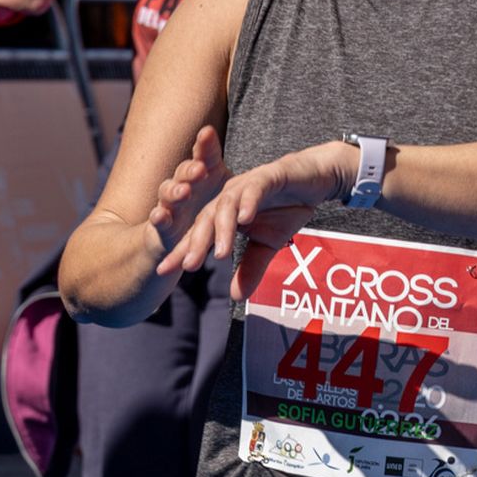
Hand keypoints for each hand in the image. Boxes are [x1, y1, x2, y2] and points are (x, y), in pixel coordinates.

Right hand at [144, 126, 232, 253]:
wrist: (182, 238)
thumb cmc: (210, 208)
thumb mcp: (228, 192)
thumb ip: (239, 181)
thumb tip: (275, 162)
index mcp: (201, 173)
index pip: (203, 156)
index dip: (205, 144)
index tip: (207, 132)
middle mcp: (183, 183)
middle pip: (184, 171)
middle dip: (190, 169)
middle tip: (200, 169)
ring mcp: (171, 203)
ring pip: (168, 192)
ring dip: (174, 191)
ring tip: (184, 192)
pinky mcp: (163, 225)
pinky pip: (158, 218)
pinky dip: (158, 217)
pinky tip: (160, 215)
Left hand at [158, 139, 348, 300]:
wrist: (313, 180)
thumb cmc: (287, 209)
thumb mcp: (268, 245)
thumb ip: (250, 268)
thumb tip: (236, 299)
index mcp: (224, 213)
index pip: (199, 235)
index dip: (181, 251)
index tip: (163, 271)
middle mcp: (229, 197)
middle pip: (206, 220)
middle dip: (195, 243)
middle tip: (188, 265)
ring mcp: (246, 185)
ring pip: (226, 206)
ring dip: (222, 229)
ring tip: (220, 252)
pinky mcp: (267, 177)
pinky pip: (254, 190)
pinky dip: (248, 203)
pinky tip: (245, 219)